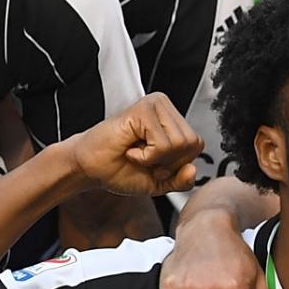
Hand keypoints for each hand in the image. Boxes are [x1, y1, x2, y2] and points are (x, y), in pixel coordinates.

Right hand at [61, 95, 203, 198]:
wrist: (92, 169)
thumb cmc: (121, 170)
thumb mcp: (162, 183)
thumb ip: (182, 180)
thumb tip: (193, 169)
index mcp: (172, 121)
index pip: (197, 145)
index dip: (178, 163)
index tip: (154, 163)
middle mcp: (165, 109)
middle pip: (192, 144)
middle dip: (169, 162)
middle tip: (145, 159)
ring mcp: (154, 106)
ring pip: (179, 143)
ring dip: (156, 159)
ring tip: (137, 153)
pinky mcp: (142, 110)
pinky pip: (162, 143)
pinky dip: (146, 156)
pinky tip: (131, 149)